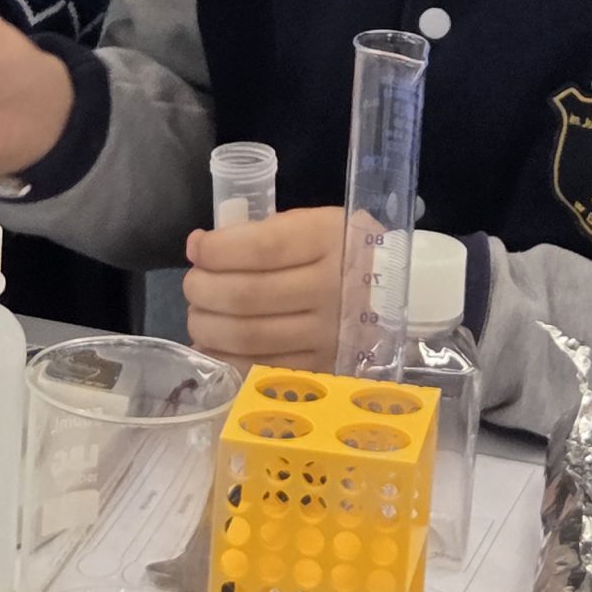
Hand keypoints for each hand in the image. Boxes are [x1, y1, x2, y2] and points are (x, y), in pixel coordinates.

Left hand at [183, 206, 343, 368]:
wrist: (398, 294)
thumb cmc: (341, 250)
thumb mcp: (311, 223)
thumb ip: (257, 232)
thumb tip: (199, 246)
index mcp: (330, 240)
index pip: (261, 248)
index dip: (217, 251)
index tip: (197, 248)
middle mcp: (332, 289)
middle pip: (248, 295)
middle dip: (203, 289)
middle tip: (193, 284)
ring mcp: (328, 334)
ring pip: (249, 336)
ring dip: (207, 325)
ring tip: (198, 313)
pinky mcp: (322, 368)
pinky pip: (260, 368)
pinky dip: (224, 358)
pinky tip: (210, 344)